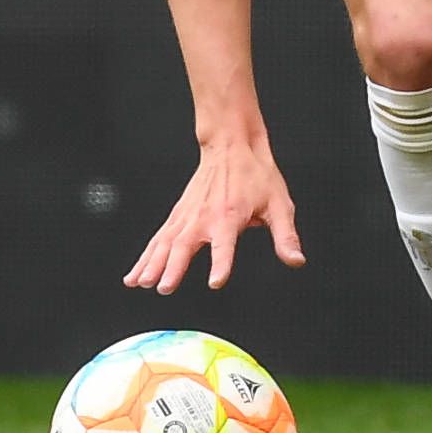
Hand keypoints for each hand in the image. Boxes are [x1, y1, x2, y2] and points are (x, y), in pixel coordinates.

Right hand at [125, 137, 305, 293]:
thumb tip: (296, 260)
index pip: (225, 244)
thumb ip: (286, 235)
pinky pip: (158, 239)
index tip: (215, 282)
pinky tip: (135, 275)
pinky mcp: (178, 215)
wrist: (230, 145)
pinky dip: (145, 257)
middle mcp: (204, 217)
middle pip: (184, 245)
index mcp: (230, 216)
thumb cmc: (254, 174)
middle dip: (172, 267)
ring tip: (141, 283)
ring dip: (151, 264)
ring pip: (164, 243)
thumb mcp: (279, 203)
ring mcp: (187, 216)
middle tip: (163, 287)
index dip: (221, 263)